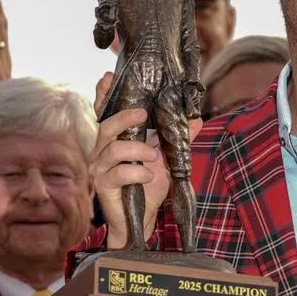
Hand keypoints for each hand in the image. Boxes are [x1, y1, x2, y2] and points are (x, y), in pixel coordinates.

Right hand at [89, 74, 202, 248]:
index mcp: (115, 139)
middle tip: (144, 114)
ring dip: (137, 150)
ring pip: (113, 149)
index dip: (104, 95)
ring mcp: (100, 168)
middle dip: (125, 118)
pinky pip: (117, 174)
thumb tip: (196, 120)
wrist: (143, 218)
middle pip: (106, 126)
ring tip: (154, 157)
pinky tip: (148, 176)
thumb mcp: (166, 159)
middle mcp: (103, 150)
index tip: (108, 77)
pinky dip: (136, 173)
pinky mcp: (103, 186)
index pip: (105, 113)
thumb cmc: (149, 185)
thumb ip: (178, 139)